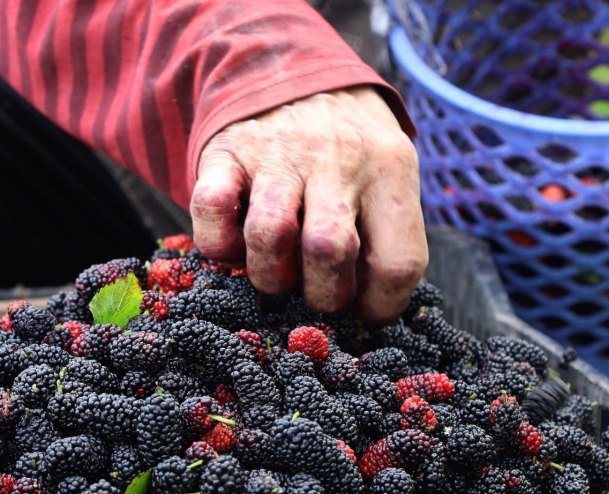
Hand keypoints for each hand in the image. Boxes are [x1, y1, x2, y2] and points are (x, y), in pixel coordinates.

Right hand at [189, 86, 426, 323]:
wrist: (292, 67)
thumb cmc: (350, 145)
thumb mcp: (389, 171)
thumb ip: (388, 232)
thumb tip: (367, 312)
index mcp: (390, 170)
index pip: (398, 262)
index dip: (379, 306)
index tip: (364, 311)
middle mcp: (336, 159)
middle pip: (329, 252)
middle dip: (321, 295)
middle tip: (317, 292)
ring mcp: (276, 153)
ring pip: (269, 235)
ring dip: (270, 276)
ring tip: (277, 273)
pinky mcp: (226, 152)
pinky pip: (211, 210)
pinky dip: (218, 244)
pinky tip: (234, 246)